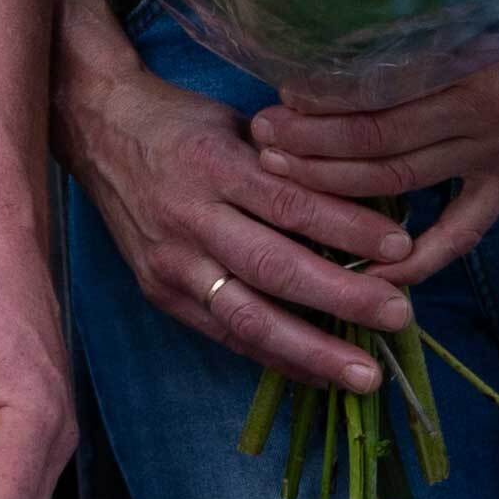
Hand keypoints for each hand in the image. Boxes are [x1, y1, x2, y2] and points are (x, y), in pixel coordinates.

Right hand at [61, 49, 411, 394]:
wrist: (97, 130)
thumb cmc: (182, 123)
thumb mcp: (237, 122)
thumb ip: (290, 162)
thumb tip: (368, 203)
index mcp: (214, 164)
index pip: (289, 202)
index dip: (346, 228)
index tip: (401, 248)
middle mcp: (190, 217)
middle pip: (272, 267)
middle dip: (341, 298)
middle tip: (399, 315)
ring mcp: (171, 261)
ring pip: (246, 315)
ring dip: (311, 351)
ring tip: (363, 375)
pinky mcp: (160, 291)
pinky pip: (223, 333)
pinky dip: (274, 357)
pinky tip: (317, 375)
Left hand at [254, 30, 498, 287]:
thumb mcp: (466, 6)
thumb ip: (408, 26)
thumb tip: (326, 35)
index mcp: (468, 67)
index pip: (376, 95)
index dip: (322, 102)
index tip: (280, 98)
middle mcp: (483, 118)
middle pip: (377, 144)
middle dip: (312, 146)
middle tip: (264, 141)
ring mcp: (497, 156)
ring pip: (400, 183)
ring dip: (337, 187)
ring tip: (286, 179)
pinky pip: (462, 232)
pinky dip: (420, 259)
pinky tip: (374, 273)